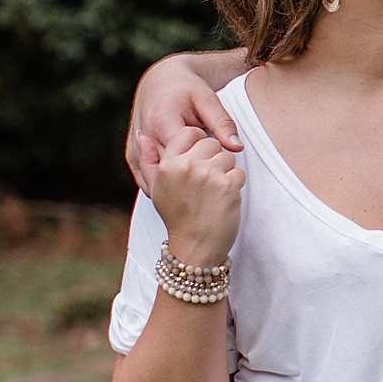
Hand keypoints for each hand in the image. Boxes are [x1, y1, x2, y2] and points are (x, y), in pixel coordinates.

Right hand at [127, 55, 243, 192]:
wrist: (161, 80)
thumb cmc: (187, 88)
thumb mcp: (208, 100)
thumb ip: (222, 123)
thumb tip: (237, 148)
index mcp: (162, 122)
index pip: (187, 157)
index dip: (205, 162)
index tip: (215, 158)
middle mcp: (145, 137)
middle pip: (170, 173)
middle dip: (191, 178)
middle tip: (207, 172)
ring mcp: (136, 148)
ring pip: (157, 180)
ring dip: (176, 185)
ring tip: (194, 178)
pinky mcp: (132, 155)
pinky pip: (147, 180)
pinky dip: (164, 185)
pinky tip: (180, 184)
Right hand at [137, 130, 243, 264]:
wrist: (195, 248)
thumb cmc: (178, 218)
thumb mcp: (157, 189)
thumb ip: (149, 161)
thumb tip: (143, 137)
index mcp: (168, 164)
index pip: (188, 133)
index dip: (198, 141)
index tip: (200, 156)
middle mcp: (187, 166)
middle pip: (211, 143)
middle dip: (213, 158)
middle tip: (207, 180)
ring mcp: (209, 175)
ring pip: (228, 157)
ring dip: (226, 172)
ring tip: (215, 191)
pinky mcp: (228, 186)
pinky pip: (239, 173)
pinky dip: (236, 186)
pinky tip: (224, 200)